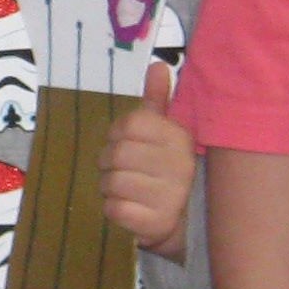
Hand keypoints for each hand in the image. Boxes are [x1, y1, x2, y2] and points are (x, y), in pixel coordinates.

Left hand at [102, 64, 196, 260]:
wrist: (180, 221)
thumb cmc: (163, 168)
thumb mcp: (163, 132)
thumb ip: (157, 100)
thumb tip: (158, 64)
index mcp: (179, 137)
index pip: (130, 123)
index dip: (117, 133)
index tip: (124, 142)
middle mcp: (180, 165)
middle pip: (117, 153)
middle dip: (108, 162)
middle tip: (119, 169)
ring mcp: (171, 196)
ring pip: (113, 182)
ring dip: (109, 187)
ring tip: (124, 189)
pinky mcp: (158, 224)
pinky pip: (115, 208)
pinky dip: (112, 208)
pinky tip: (127, 207)